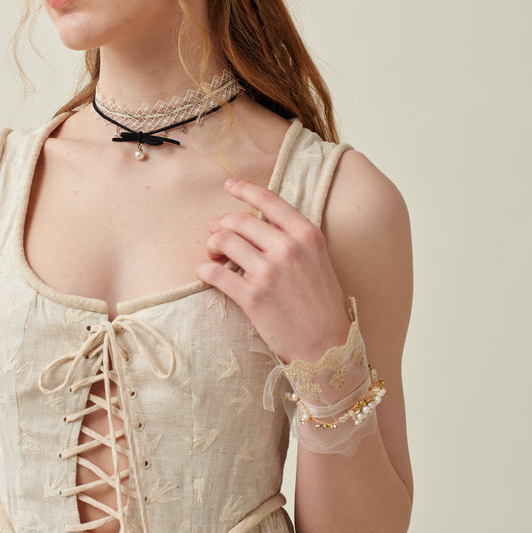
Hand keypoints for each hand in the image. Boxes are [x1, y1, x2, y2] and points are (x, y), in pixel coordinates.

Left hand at [196, 178, 351, 362]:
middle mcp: (287, 248)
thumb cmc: (321, 303)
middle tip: (215, 233)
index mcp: (306, 235)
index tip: (229, 185)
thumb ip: (291, 238)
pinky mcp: (252, 297)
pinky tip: (205, 273)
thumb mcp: (317, 260)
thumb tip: (256, 223)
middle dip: (221, 224)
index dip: (244, 189)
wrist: (327, 347)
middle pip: (239, 220)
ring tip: (213, 255)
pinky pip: (215, 273)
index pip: (269, 200)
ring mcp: (269, 272)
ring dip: (212, 246)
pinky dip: (204, 270)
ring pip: (224, 241)